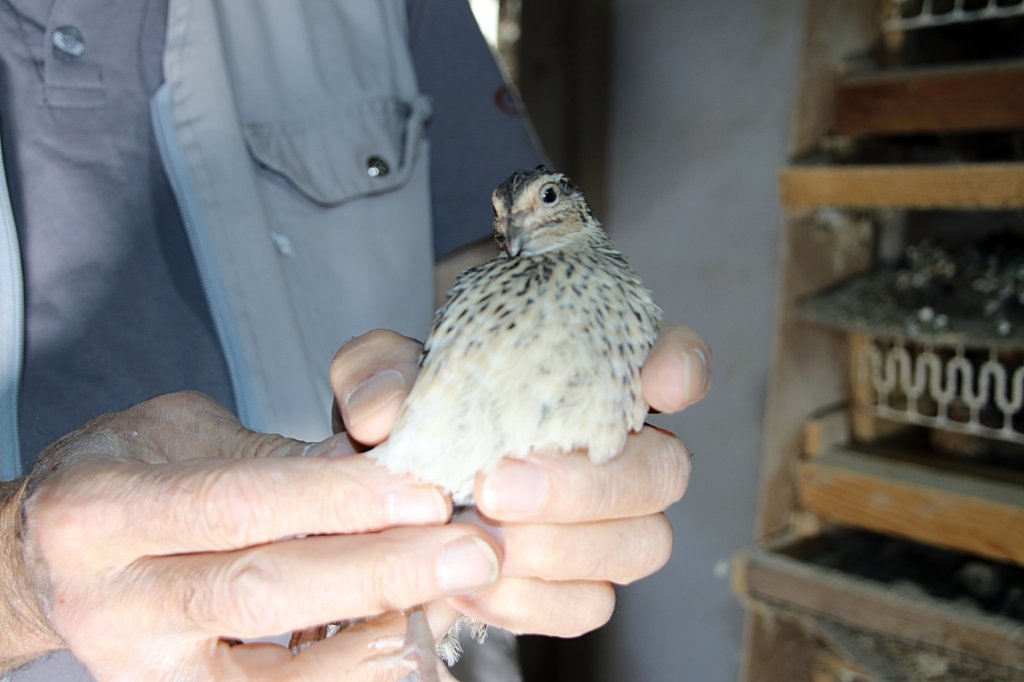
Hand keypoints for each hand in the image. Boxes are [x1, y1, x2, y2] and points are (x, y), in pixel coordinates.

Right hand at [3, 392, 501, 680]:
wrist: (50, 555)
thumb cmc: (127, 475)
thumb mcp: (186, 436)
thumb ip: (278, 457)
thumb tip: (383, 463)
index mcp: (103, 511)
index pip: (238, 503)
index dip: (337, 499)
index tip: (423, 490)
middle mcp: (113, 599)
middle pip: (261, 589)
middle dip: (378, 569)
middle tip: (468, 551)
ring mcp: (142, 666)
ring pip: (270, 670)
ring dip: (373, 636)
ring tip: (450, 601)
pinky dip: (343, 675)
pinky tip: (404, 645)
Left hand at [331, 325, 708, 636]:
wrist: (391, 490)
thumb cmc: (409, 416)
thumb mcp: (382, 378)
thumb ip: (379, 373)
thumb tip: (386, 409)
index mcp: (593, 379)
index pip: (674, 360)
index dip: (683, 368)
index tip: (659, 383)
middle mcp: (619, 449)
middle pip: (665, 470)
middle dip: (586, 485)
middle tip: (497, 487)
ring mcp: (610, 523)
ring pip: (644, 544)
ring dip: (563, 548)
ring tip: (479, 541)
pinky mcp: (581, 584)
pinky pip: (590, 604)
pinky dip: (531, 601)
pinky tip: (472, 586)